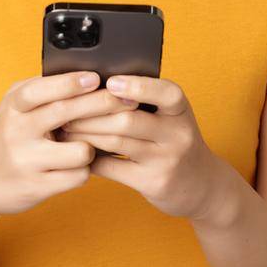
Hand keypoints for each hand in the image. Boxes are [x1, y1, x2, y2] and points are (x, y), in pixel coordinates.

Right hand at [0, 71, 139, 219]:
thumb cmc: (13, 135)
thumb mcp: (17, 108)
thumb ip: (46, 91)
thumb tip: (94, 75)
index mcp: (13, 106)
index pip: (39, 90)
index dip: (69, 83)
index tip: (96, 77)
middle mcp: (16, 131)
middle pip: (65, 114)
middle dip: (102, 104)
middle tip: (128, 100)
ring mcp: (26, 161)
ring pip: (80, 150)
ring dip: (93, 147)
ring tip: (88, 145)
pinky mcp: (36, 187)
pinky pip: (78, 176)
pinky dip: (85, 170)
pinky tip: (79, 166)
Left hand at [56, 76, 226, 220]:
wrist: (201, 184)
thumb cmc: (175, 142)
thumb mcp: (173, 118)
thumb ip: (146, 102)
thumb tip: (97, 85)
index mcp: (181, 110)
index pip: (165, 93)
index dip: (137, 86)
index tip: (109, 82)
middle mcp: (178, 134)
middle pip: (128, 119)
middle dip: (91, 114)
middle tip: (64, 111)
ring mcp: (166, 160)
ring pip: (115, 142)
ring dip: (84, 134)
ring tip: (64, 129)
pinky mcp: (152, 182)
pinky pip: (112, 168)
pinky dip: (90, 159)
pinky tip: (78, 152)